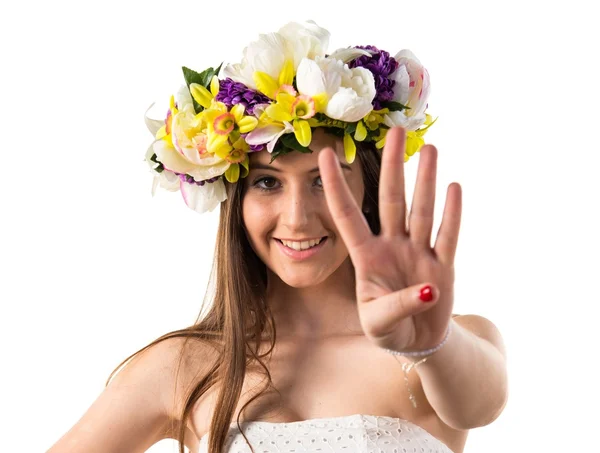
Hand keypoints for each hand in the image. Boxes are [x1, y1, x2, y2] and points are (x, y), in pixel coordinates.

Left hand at [318, 127, 461, 354]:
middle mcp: (391, 247)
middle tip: (395, 131)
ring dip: (425, 182)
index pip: (347, 215)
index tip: (323, 154)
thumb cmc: (388, 329)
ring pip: (420, 211)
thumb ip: (397, 307)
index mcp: (366, 257)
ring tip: (429, 149)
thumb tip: (426, 290)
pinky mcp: (442, 266)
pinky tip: (453, 187)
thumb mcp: (379, 324)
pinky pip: (447, 236)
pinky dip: (451, 214)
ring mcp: (417, 253)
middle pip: (390, 200)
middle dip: (392, 167)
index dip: (336, 187)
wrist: (416, 343)